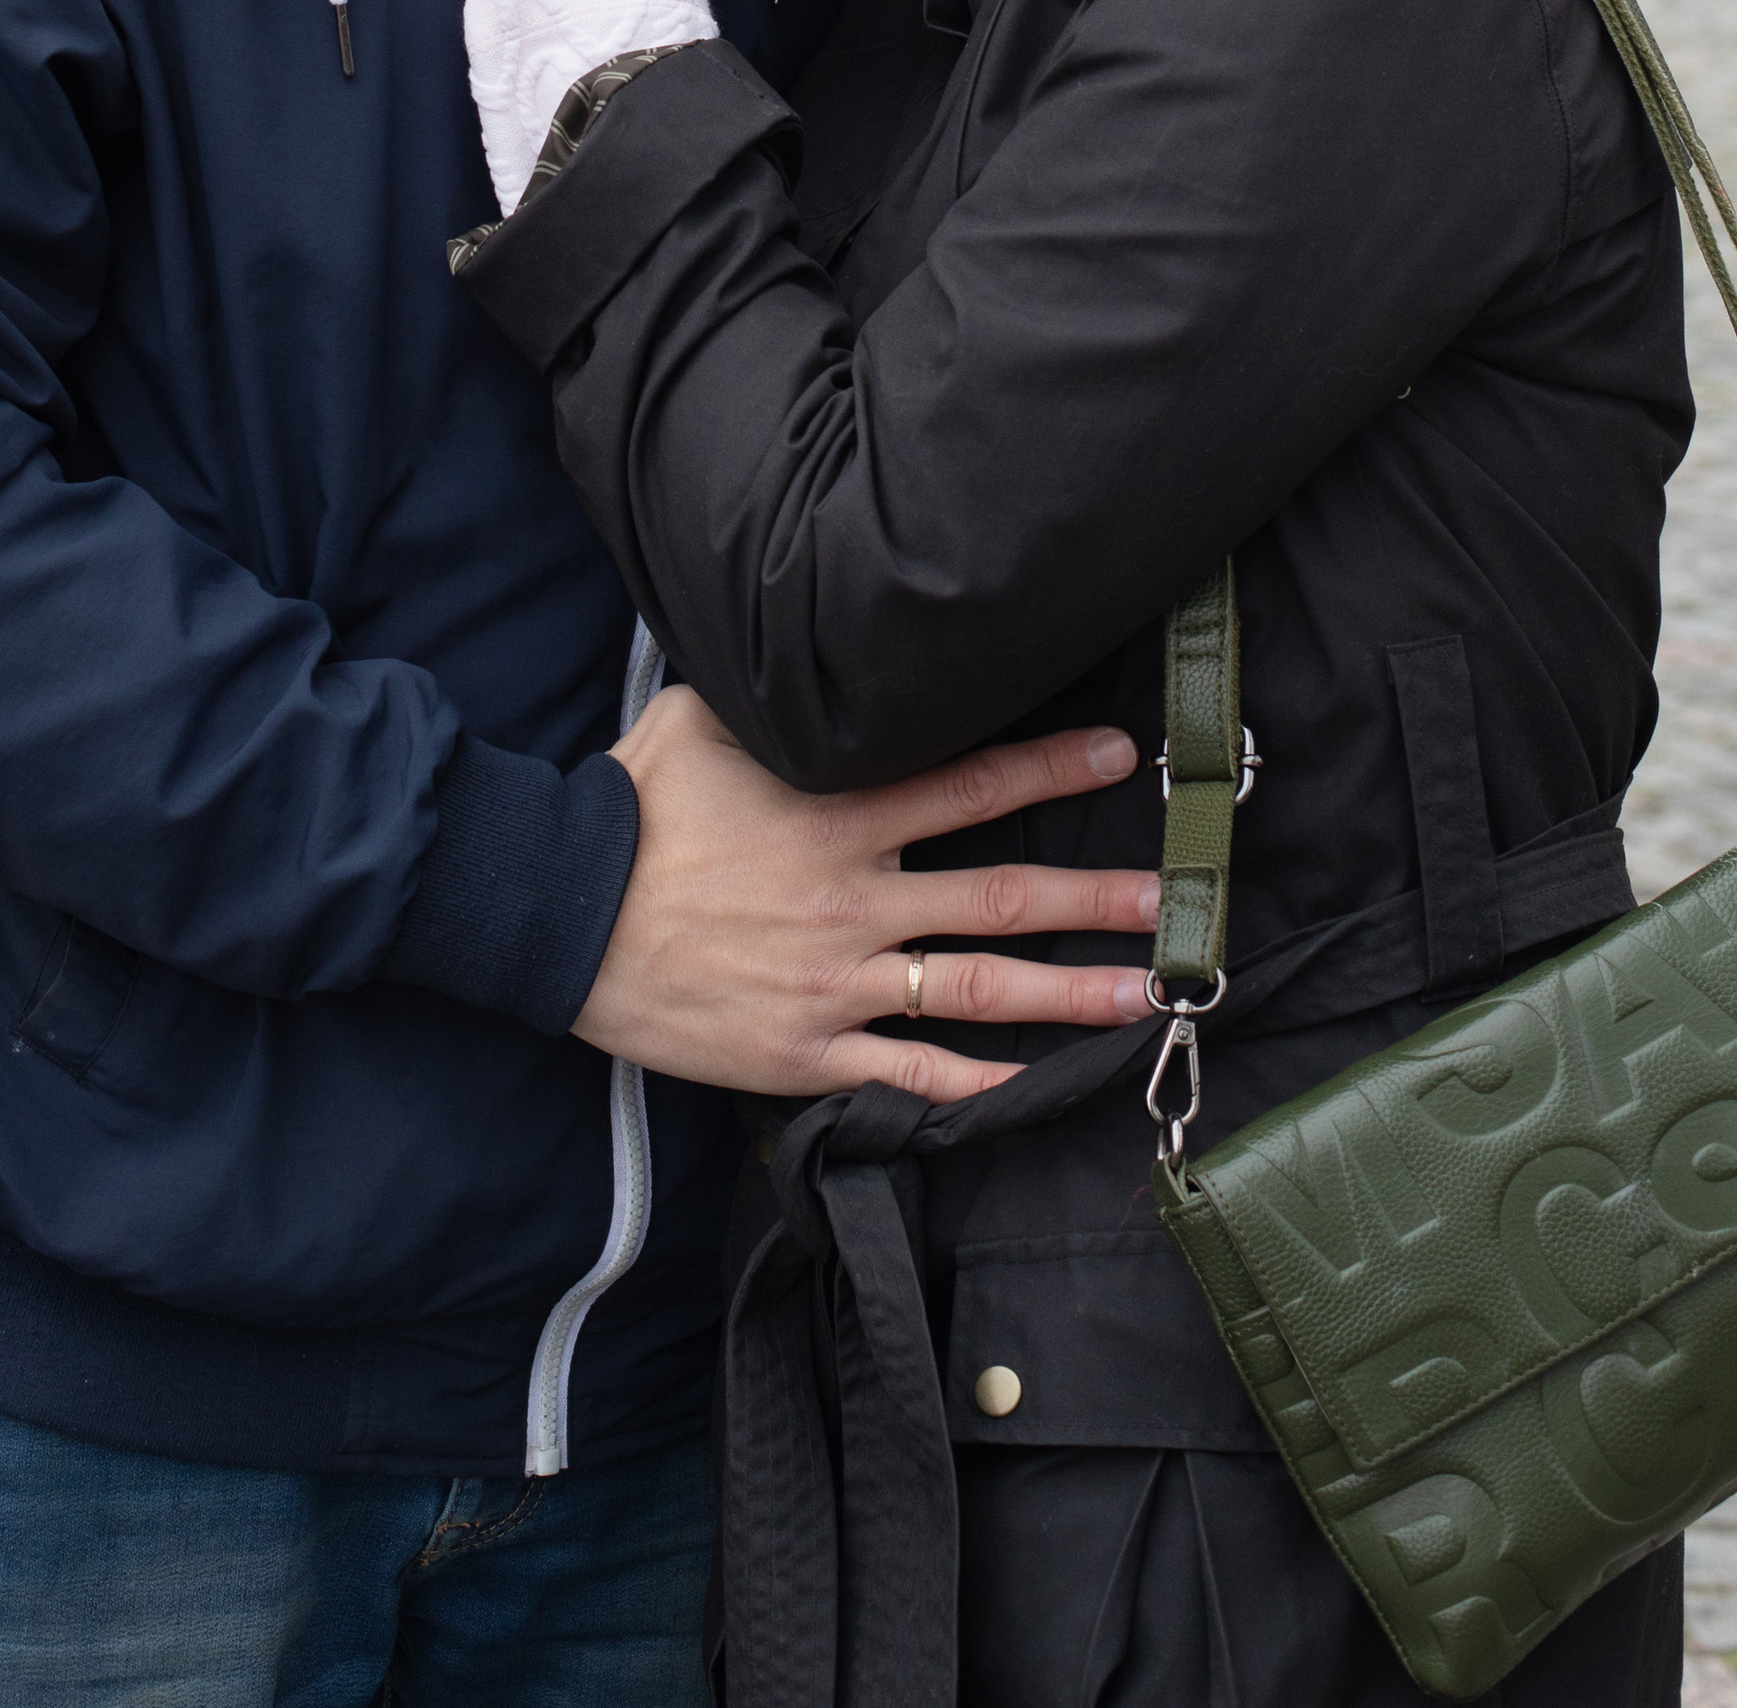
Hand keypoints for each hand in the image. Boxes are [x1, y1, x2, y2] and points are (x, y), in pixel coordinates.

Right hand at [574, 686, 1158, 1103]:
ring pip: (975, 990)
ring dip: (1069, 994)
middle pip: (1000, 896)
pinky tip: (1032, 1088)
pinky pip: (907, 1075)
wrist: (561, 915)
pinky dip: (973, 1084)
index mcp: (834, 814)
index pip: (967, 784)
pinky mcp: (806, 1051)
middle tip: (1175, 900)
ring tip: (1145, 995)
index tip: (1117, 758)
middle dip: (1097, 899)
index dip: (1048, 768)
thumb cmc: (632, 810)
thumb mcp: (701, 722)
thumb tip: (816, 649)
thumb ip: (774, 696)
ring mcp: (834, 983)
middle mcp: (851, 897)